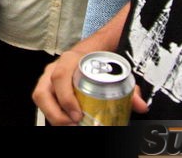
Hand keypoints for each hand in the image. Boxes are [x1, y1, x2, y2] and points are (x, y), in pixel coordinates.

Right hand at [32, 50, 149, 125]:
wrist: (91, 55)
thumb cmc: (99, 64)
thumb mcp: (114, 72)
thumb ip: (129, 89)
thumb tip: (141, 106)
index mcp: (70, 60)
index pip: (60, 77)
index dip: (66, 98)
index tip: (78, 115)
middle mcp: (53, 68)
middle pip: (43, 92)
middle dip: (56, 114)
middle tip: (74, 125)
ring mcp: (47, 79)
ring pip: (40, 98)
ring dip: (53, 116)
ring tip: (70, 126)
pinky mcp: (47, 90)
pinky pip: (44, 104)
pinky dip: (53, 116)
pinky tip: (67, 123)